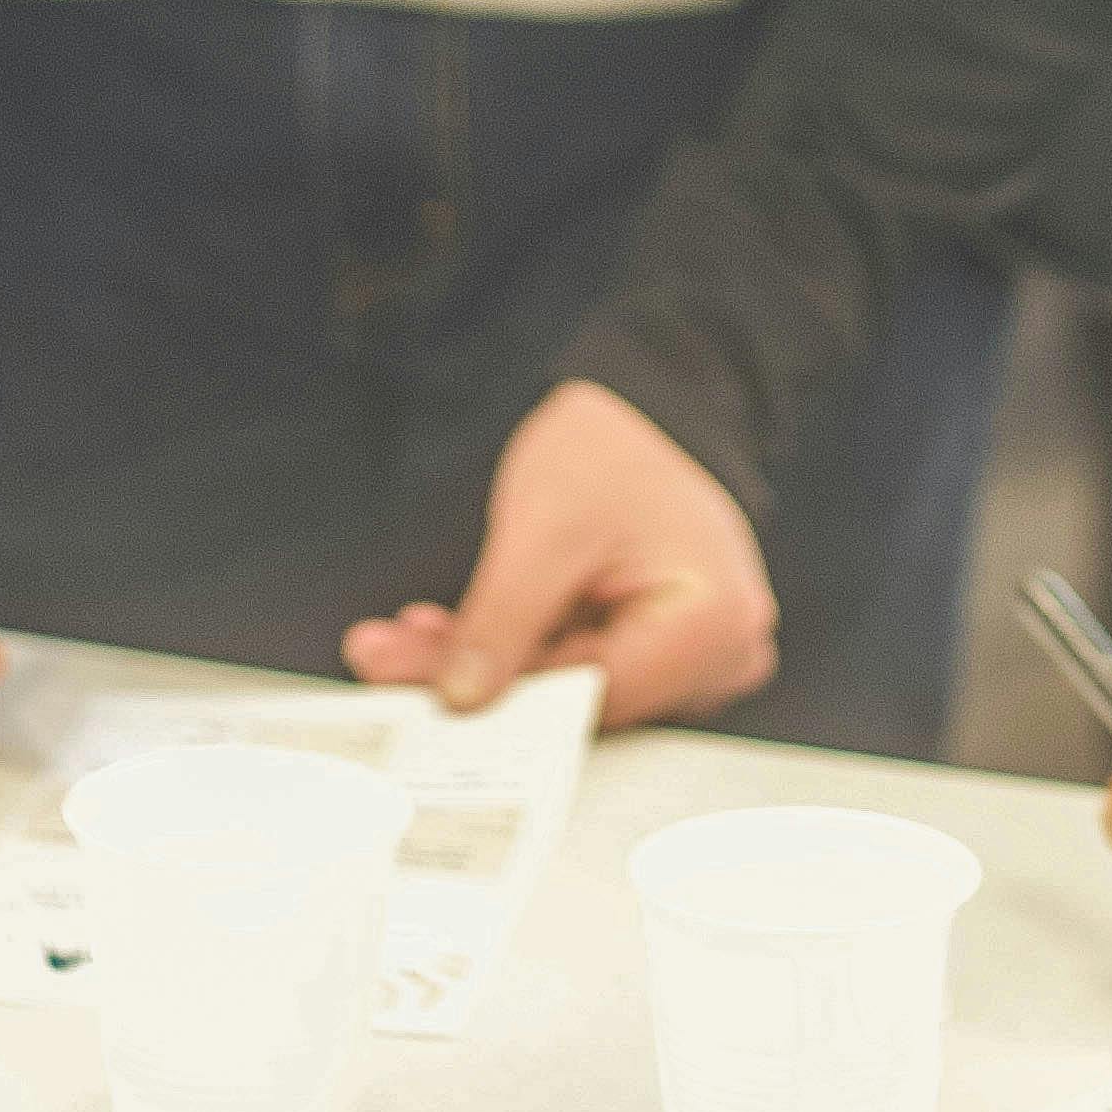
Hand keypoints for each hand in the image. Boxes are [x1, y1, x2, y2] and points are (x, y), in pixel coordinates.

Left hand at [342, 380, 777, 727]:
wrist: (641, 411)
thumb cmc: (614, 451)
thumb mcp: (545, 527)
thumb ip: (504, 620)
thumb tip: (461, 699)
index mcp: (715, 624)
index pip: (592, 696)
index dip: (498, 696)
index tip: (408, 679)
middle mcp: (724, 654)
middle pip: (580, 700)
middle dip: (480, 680)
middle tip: (387, 655)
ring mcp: (701, 658)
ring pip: (573, 689)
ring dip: (492, 668)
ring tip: (412, 636)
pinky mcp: (667, 653)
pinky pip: (582, 671)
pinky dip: (520, 653)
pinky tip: (458, 632)